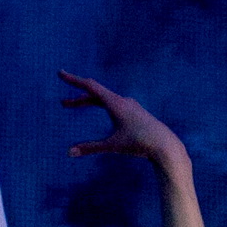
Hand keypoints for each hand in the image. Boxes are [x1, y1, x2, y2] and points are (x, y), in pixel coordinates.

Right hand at [60, 70, 185, 165]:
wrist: (165, 146)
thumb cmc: (139, 144)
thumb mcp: (112, 145)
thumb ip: (90, 147)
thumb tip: (69, 153)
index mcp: (115, 103)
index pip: (89, 86)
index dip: (73, 80)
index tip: (61, 73)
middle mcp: (122, 101)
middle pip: (95, 95)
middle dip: (78, 99)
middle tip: (63, 104)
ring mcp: (131, 106)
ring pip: (105, 99)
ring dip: (89, 102)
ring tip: (77, 105)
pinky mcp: (136, 113)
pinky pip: (114, 105)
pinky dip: (102, 105)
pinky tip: (103, 112)